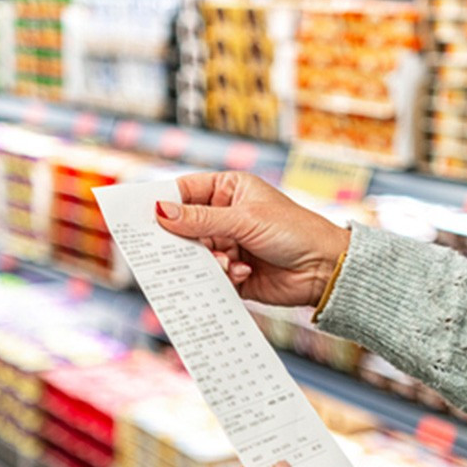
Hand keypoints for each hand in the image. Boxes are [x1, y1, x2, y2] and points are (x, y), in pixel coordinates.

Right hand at [156, 172, 350, 306]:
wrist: (324, 269)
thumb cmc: (294, 231)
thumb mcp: (244, 219)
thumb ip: (200, 219)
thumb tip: (161, 211)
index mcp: (229, 190)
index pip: (186, 191)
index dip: (163, 201)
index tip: (141, 214)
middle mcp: (226, 216)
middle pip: (185, 226)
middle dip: (182, 239)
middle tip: (171, 249)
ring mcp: (228, 245)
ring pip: (196, 254)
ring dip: (207, 260)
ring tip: (225, 262)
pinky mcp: (233, 273)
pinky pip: (210, 276)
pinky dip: (221, 276)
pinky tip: (242, 274)